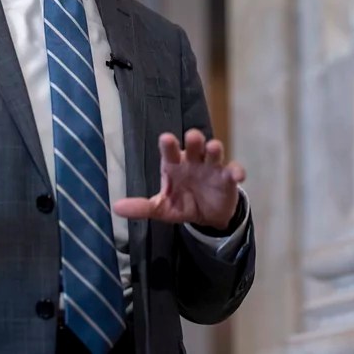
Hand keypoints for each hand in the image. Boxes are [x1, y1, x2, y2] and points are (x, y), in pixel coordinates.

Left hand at [112, 129, 244, 229]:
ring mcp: (211, 167)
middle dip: (194, 141)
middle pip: (194, 146)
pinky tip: (237, 175)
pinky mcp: (227, 178)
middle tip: (192, 137)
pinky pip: (234, 171)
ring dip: (214, 149)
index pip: (170, 151)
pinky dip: (236, 171)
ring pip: (214, 153)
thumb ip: (142, 207)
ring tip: (213, 148)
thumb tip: (116, 208)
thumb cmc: (182, 202)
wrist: (207, 216)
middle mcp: (193, 161)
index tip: (166, 139)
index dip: (169, 145)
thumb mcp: (162, 207)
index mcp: (174, 165)